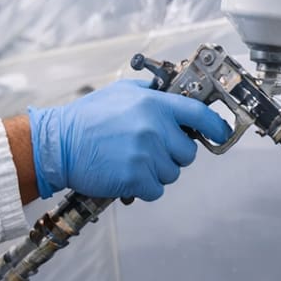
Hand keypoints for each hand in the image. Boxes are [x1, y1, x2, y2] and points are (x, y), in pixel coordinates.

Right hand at [28, 79, 232, 200]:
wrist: (58, 143)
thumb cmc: (88, 117)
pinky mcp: (136, 178)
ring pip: (172, 173)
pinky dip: (144, 187)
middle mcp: (154, 128)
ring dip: (157, 171)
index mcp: (155, 104)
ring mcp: (146, 154)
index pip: (200, 115)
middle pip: (188, 152)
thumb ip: (151, 92)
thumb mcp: (122, 91)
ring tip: (132, 160)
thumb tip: (173, 94)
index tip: (221, 133)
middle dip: (174, 154)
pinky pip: (156, 189)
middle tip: (151, 150)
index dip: (216, 126)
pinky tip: (127, 175)